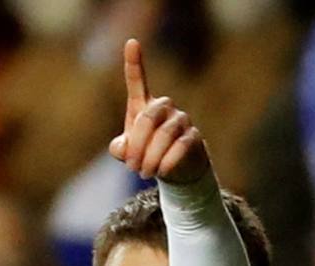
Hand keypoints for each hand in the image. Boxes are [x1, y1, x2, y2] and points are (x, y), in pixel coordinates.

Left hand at [108, 38, 208, 184]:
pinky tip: (162, 172)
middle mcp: (164, 107)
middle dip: (137, 146)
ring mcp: (181, 120)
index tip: (131, 42)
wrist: (177, 169)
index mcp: (145, 105)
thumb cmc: (149, 153)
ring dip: (150, 158)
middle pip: (147, 119)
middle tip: (132, 167)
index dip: (134, 63)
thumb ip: (120, 148)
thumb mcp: (129, 152)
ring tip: (144, 173)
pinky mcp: (193, 137)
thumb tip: (121, 149)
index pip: (138, 82)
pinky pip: (180, 147)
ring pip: (164, 135)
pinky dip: (167, 162)